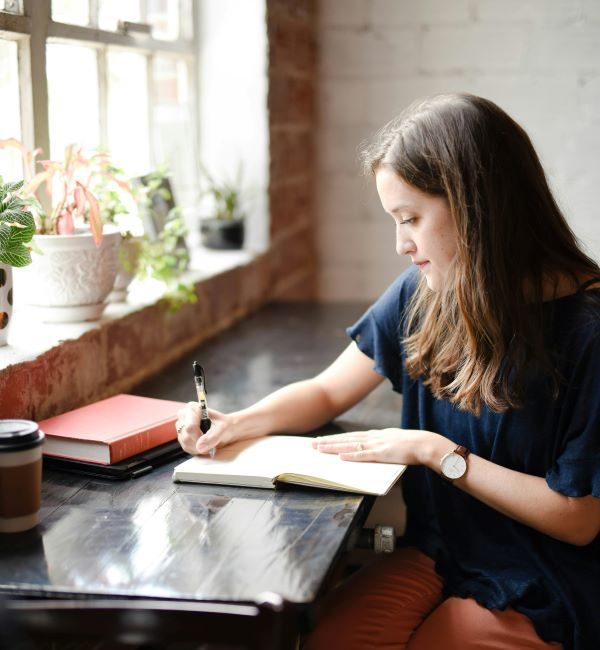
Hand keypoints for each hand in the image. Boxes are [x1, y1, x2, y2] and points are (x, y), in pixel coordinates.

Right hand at [176, 402, 236, 455]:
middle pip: (186, 437)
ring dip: (199, 447)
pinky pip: (186, 447)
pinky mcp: (182, 437)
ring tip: (209, 442)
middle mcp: (184, 416)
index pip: (190, 427)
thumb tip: (200, 446)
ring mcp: (181, 427)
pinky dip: (197, 449)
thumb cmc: (225, 425)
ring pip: (186, 443)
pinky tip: (204, 444)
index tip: (210, 438)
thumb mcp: (223, 428)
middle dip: (200, 443)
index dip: (199, 437)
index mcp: (192, 408)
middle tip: (212, 441)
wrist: (225, 429)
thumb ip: (212, 437)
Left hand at [312, 428, 444, 466]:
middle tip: (313, 444)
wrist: (425, 444)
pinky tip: (340, 456)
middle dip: (329, 442)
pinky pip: (363, 455)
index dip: (337, 438)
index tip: (324, 440)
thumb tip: (375, 451)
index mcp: (377, 435)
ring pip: (350, 445)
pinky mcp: (382, 453)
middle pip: (346, 439)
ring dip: (334, 447)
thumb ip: (383, 446)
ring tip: (320, 448)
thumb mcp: (394, 442)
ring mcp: (377, 445)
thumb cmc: (413, 446)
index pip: (352, 436)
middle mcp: (373, 437)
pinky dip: (351, 455)